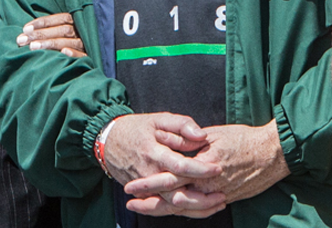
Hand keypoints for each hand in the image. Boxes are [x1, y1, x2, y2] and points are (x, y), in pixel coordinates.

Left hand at [15, 12, 85, 56]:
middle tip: (23, 40)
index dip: (42, 22)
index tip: (25, 29)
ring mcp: (86, 45)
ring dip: (50, 43)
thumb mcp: (59, 34)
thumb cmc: (66, 44)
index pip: (59, 19)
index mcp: (75, 22)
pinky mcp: (89, 58)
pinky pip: (83, 56)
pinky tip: (63, 52)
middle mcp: (81, 32)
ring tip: (33, 47)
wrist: (88, 63)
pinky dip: (74, 53)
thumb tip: (23, 35)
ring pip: (69, 42)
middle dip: (41, 34)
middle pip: (62, 30)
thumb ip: (47, 31)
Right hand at [102, 114, 224, 217]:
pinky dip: (185, 210)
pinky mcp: (144, 194)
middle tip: (223, 195)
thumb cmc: (136, 128)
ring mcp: (145, 187)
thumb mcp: (158, 119)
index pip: (179, 166)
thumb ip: (181, 125)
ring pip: (172, 206)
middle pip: (177, 194)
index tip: (218, 168)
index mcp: (153, 153)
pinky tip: (202, 207)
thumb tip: (202, 135)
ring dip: (196, 208)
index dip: (200, 169)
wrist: (107, 141)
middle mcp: (148, 174)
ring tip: (218, 203)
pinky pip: (165, 207)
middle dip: (202, 198)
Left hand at [125, 122, 286, 213]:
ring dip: (165, 209)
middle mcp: (209, 184)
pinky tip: (174, 210)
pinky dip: (187, 212)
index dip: (149, 184)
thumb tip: (173, 143)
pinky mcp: (227, 198)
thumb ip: (192, 141)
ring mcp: (218, 194)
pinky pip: (202, 209)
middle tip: (130, 201)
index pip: (170, 177)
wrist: (273, 153)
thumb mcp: (215, 134)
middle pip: (174, 198)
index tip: (131, 186)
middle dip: (150, 202)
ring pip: (187, 208)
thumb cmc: (244, 139)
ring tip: (146, 208)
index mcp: (203, 165)